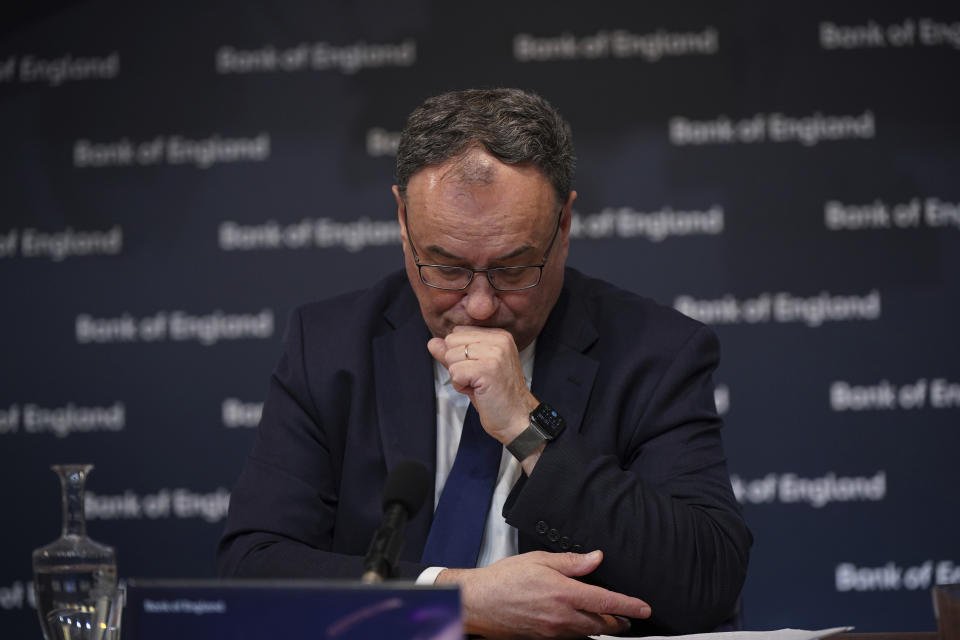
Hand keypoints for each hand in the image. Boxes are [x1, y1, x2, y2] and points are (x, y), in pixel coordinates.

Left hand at [428, 326, 537, 443]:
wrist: (517, 418)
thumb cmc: (498, 396)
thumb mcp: (473, 368)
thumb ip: (453, 353)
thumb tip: (433, 342)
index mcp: (498, 336)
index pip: (458, 332)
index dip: (460, 355)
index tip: (478, 369)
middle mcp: (499, 340)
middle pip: (451, 341)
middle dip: (457, 364)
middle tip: (477, 379)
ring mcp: (494, 354)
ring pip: (451, 357)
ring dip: (459, 377)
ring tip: (478, 385)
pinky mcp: (487, 369)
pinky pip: (455, 373)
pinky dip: (460, 386)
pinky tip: (478, 391)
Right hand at [435, 550, 651, 638]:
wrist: (479, 603)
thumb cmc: (505, 579)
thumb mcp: (539, 561)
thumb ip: (571, 561)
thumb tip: (595, 558)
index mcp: (564, 594)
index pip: (606, 602)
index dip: (629, 606)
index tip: (644, 609)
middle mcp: (563, 618)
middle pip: (603, 625)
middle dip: (620, 622)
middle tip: (630, 618)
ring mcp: (554, 632)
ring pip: (588, 634)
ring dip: (603, 628)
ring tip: (611, 622)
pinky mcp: (545, 639)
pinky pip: (572, 638)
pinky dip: (583, 632)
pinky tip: (582, 625)